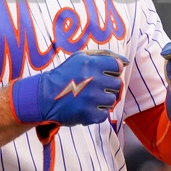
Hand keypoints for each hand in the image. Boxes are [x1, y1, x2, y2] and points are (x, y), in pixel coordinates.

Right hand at [9, 50, 125, 126]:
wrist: (44, 96)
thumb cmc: (65, 75)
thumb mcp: (80, 57)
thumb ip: (105, 55)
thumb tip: (126, 62)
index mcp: (92, 63)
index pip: (117, 67)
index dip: (111, 72)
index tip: (100, 75)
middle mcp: (93, 80)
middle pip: (117, 84)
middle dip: (107, 86)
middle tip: (92, 87)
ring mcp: (91, 98)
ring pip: (112, 100)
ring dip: (102, 100)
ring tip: (87, 98)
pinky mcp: (88, 114)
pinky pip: (104, 114)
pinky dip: (96, 113)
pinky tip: (85, 107)